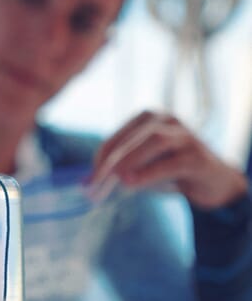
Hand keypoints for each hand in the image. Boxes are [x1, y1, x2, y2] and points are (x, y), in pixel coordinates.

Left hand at [91, 111, 248, 208]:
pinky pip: (171, 162)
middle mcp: (167, 120)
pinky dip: (149, 173)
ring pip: (154, 142)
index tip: (89, 177)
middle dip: (111, 160)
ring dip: (130, 161)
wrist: (214, 182)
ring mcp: (185, 136)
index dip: (101, 156)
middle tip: (96, 182)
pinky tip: (132, 184)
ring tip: (115, 179)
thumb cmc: (171, 171)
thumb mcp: (143, 167)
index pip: (119, 136)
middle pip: (134, 138)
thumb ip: (122, 169)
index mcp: (149, 119)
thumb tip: (91, 182)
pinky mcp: (198, 156)